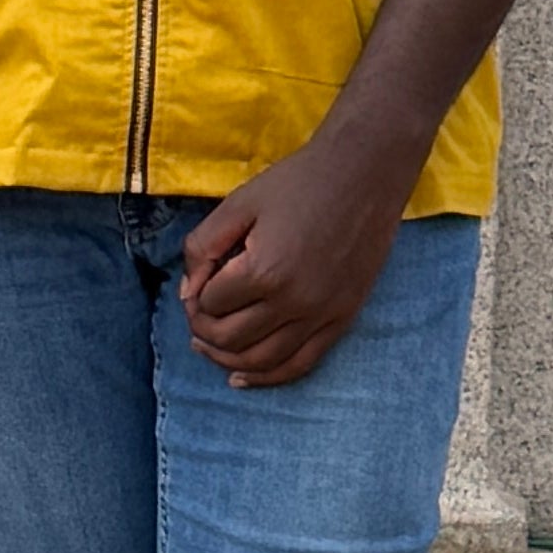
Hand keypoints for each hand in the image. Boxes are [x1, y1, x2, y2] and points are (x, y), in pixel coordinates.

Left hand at [179, 122, 412, 390]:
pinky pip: (300, 364)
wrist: (364, 174)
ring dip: (227, 360)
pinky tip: (243, 377)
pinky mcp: (342, 319)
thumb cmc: (298, 183)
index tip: (199, 281)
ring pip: (262, 361)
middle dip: (204, 330)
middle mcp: (294, 302)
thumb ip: (203, 247)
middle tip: (198, 312)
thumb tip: (188, 293)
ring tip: (209, 347)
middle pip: (230, 339)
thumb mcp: (238, 204)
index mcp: (264, 270)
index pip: (210, 305)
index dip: (195, 296)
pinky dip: (268, 377)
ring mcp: (322, 315)